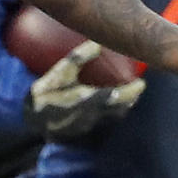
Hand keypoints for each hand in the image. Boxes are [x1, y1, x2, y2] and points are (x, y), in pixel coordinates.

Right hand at [25, 40, 145, 138]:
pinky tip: (113, 106)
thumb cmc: (47, 93)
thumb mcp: (61, 72)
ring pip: (115, 118)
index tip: (142, 83)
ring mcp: (91, 127)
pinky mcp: (89, 133)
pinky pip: (108, 123)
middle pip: (121, 110)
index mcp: (86, 100)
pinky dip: (114, 114)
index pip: (115, 97)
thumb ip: (79, 58)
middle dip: (131, 99)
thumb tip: (98, 44)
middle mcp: (92, 116)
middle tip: (138, 87)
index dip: (131, 91)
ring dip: (124, 107)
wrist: (35, 119)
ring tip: (129, 94)